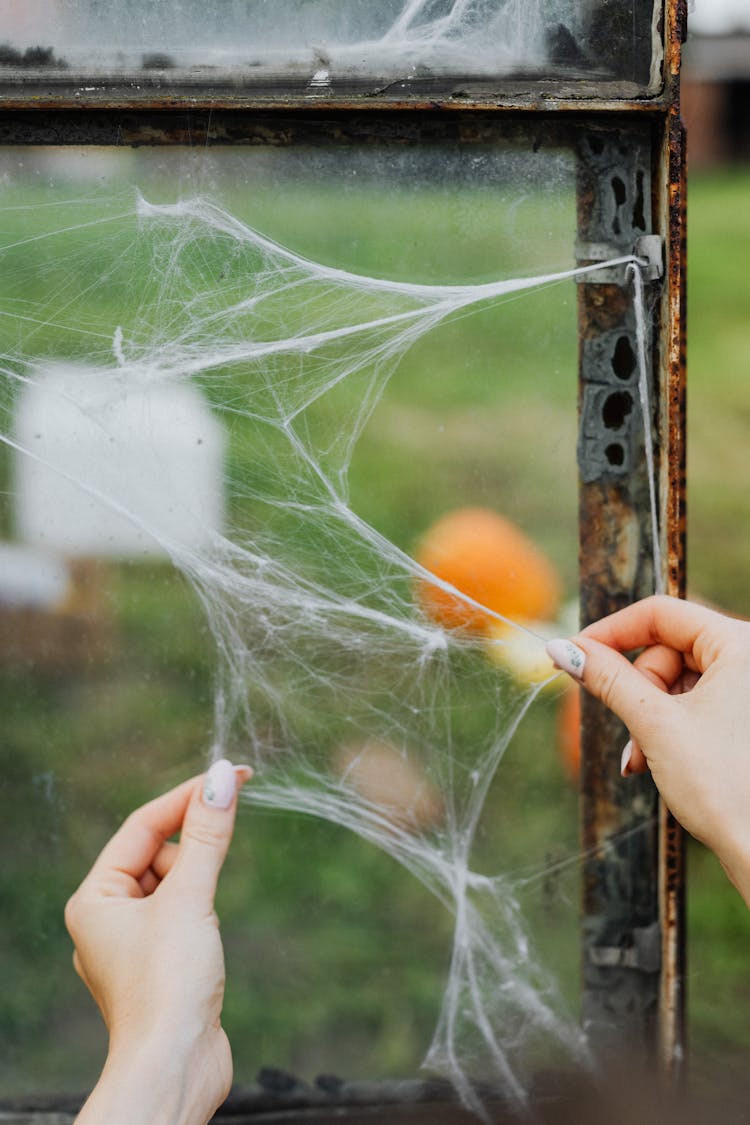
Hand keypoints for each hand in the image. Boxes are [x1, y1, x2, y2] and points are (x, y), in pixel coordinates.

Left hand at [66, 759, 251, 1124]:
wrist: (175, 1068)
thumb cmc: (168, 986)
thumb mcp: (190, 898)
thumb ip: (209, 836)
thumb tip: (224, 779)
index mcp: (94, 898)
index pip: (143, 824)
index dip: (188, 796)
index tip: (233, 775)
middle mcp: (106, 918)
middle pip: (159, 852)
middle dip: (194, 851)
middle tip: (218, 858)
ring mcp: (133, 943)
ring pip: (175, 884)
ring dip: (199, 887)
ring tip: (200, 929)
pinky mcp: (160, 965)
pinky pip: (183, 914)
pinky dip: (201, 912)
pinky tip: (205, 942)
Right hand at [547, 596, 749, 905]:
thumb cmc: (725, 788)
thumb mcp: (653, 724)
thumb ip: (606, 678)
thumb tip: (560, 649)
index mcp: (741, 644)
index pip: (660, 613)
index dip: (611, 632)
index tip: (573, 655)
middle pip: (668, 649)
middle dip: (636, 690)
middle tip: (624, 728)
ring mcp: (749, 689)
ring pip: (678, 680)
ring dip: (649, 716)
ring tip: (642, 758)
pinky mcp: (746, 715)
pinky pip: (697, 701)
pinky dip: (670, 726)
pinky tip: (655, 759)